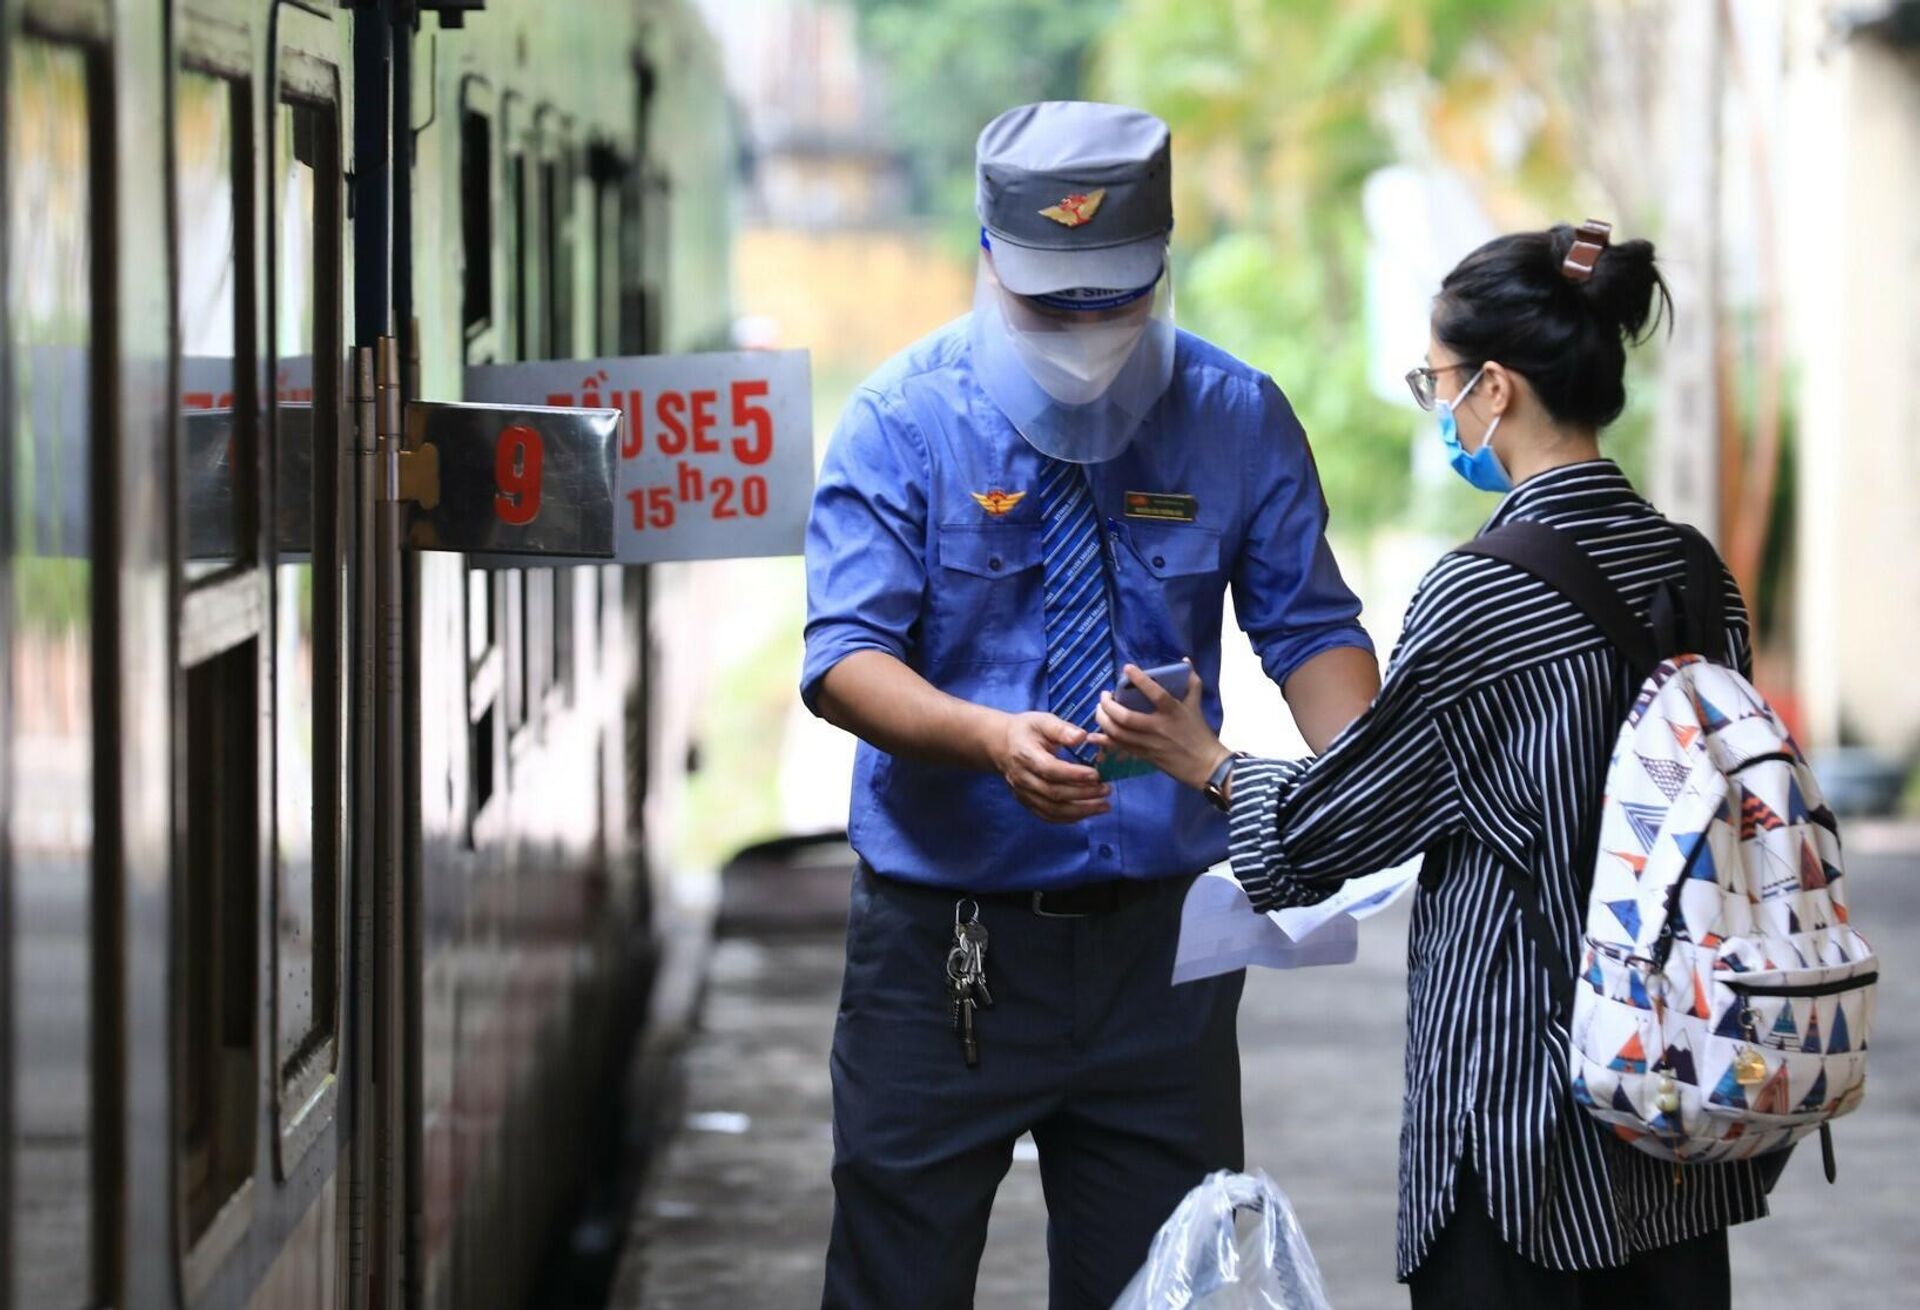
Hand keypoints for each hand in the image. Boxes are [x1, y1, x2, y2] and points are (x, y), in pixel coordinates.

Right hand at [990, 712, 1112, 823]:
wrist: (1001, 745)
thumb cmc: (1026, 730)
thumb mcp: (1042, 721)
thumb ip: (1061, 729)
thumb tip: (1082, 737)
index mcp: (1025, 754)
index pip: (1050, 769)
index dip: (1074, 775)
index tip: (1096, 775)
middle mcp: (1022, 778)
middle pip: (1053, 793)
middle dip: (1083, 794)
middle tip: (1106, 789)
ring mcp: (1023, 793)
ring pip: (1052, 809)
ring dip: (1080, 811)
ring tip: (1103, 805)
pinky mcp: (1027, 803)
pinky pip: (1048, 816)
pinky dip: (1069, 818)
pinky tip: (1087, 813)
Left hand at [1091, 662, 1230, 791]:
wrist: (1205, 765)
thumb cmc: (1200, 732)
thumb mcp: (1196, 704)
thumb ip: (1191, 681)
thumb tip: (1185, 661)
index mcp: (1173, 711)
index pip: (1155, 693)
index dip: (1139, 679)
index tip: (1126, 668)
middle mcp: (1158, 727)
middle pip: (1125, 717)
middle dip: (1108, 705)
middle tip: (1103, 696)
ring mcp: (1149, 743)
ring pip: (1118, 733)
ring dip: (1103, 720)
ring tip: (1098, 710)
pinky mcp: (1144, 755)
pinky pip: (1120, 747)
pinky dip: (1104, 741)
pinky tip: (1093, 735)